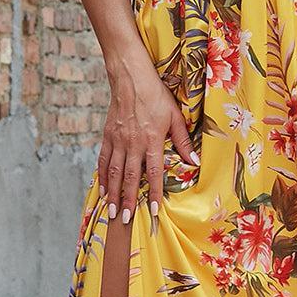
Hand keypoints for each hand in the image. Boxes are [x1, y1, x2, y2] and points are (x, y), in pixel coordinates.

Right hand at [98, 63, 199, 225]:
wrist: (130, 77)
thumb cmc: (156, 95)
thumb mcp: (175, 116)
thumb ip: (183, 141)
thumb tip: (194, 161)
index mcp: (152, 140)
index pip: (153, 173)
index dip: (153, 194)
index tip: (152, 212)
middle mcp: (133, 143)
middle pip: (129, 177)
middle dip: (127, 200)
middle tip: (124, 219)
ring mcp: (118, 140)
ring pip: (114, 172)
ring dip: (113, 193)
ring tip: (111, 211)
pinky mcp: (107, 135)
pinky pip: (103, 160)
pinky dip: (102, 176)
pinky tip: (102, 188)